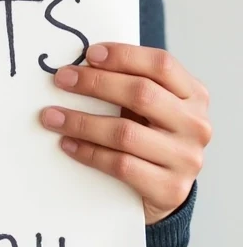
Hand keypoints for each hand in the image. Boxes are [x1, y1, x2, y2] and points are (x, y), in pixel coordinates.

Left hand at [39, 43, 211, 224]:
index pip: (161, 65)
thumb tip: (82, 65)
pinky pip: (120, 165)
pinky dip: (88, 153)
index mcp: (194, 96)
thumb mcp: (153, 108)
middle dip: (95, 83)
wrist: (167, 192)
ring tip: (52, 116)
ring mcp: (186, 158)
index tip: (89, 54)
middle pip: (141, 94)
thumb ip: (132, 85)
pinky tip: (68, 144)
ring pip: (125, 133)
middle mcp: (195, 125)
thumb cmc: (152, 139)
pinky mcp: (170, 188)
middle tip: (62, 79)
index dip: (124, 55)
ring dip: (81, 122)